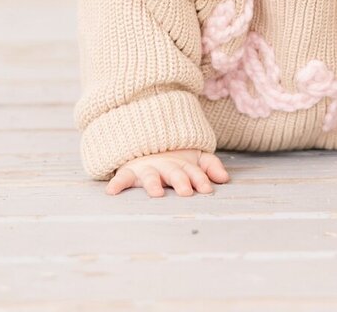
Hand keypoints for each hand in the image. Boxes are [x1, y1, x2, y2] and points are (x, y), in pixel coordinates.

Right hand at [105, 148, 228, 196]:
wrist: (147, 142)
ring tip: (156, 193)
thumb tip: (225, 178)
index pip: (194, 171)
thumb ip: (209, 166)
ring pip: (150, 175)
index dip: (200, 178)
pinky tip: (112, 191)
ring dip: (153, 183)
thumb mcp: (193, 159)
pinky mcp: (130, 170)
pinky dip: (117, 182)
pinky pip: (122, 176)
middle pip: (174, 172)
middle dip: (180, 180)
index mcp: (182, 164)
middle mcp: (165, 165)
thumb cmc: (174, 159)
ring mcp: (147, 167)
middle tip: (186, 192)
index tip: (206, 189)